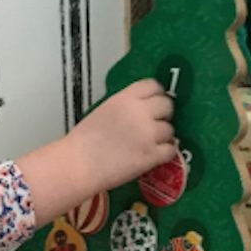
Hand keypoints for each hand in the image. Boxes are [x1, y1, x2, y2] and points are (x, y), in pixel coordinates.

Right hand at [67, 79, 175, 193]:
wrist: (78, 165)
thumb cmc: (83, 141)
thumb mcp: (103, 110)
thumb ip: (124, 106)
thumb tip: (139, 109)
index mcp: (125, 98)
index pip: (153, 85)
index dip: (156, 94)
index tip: (153, 103)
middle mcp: (140, 112)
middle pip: (167, 105)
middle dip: (163, 114)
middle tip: (154, 124)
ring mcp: (149, 133)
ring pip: (170, 129)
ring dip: (163, 136)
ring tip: (149, 144)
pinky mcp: (152, 155)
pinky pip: (171, 149)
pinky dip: (164, 153)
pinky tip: (153, 156)